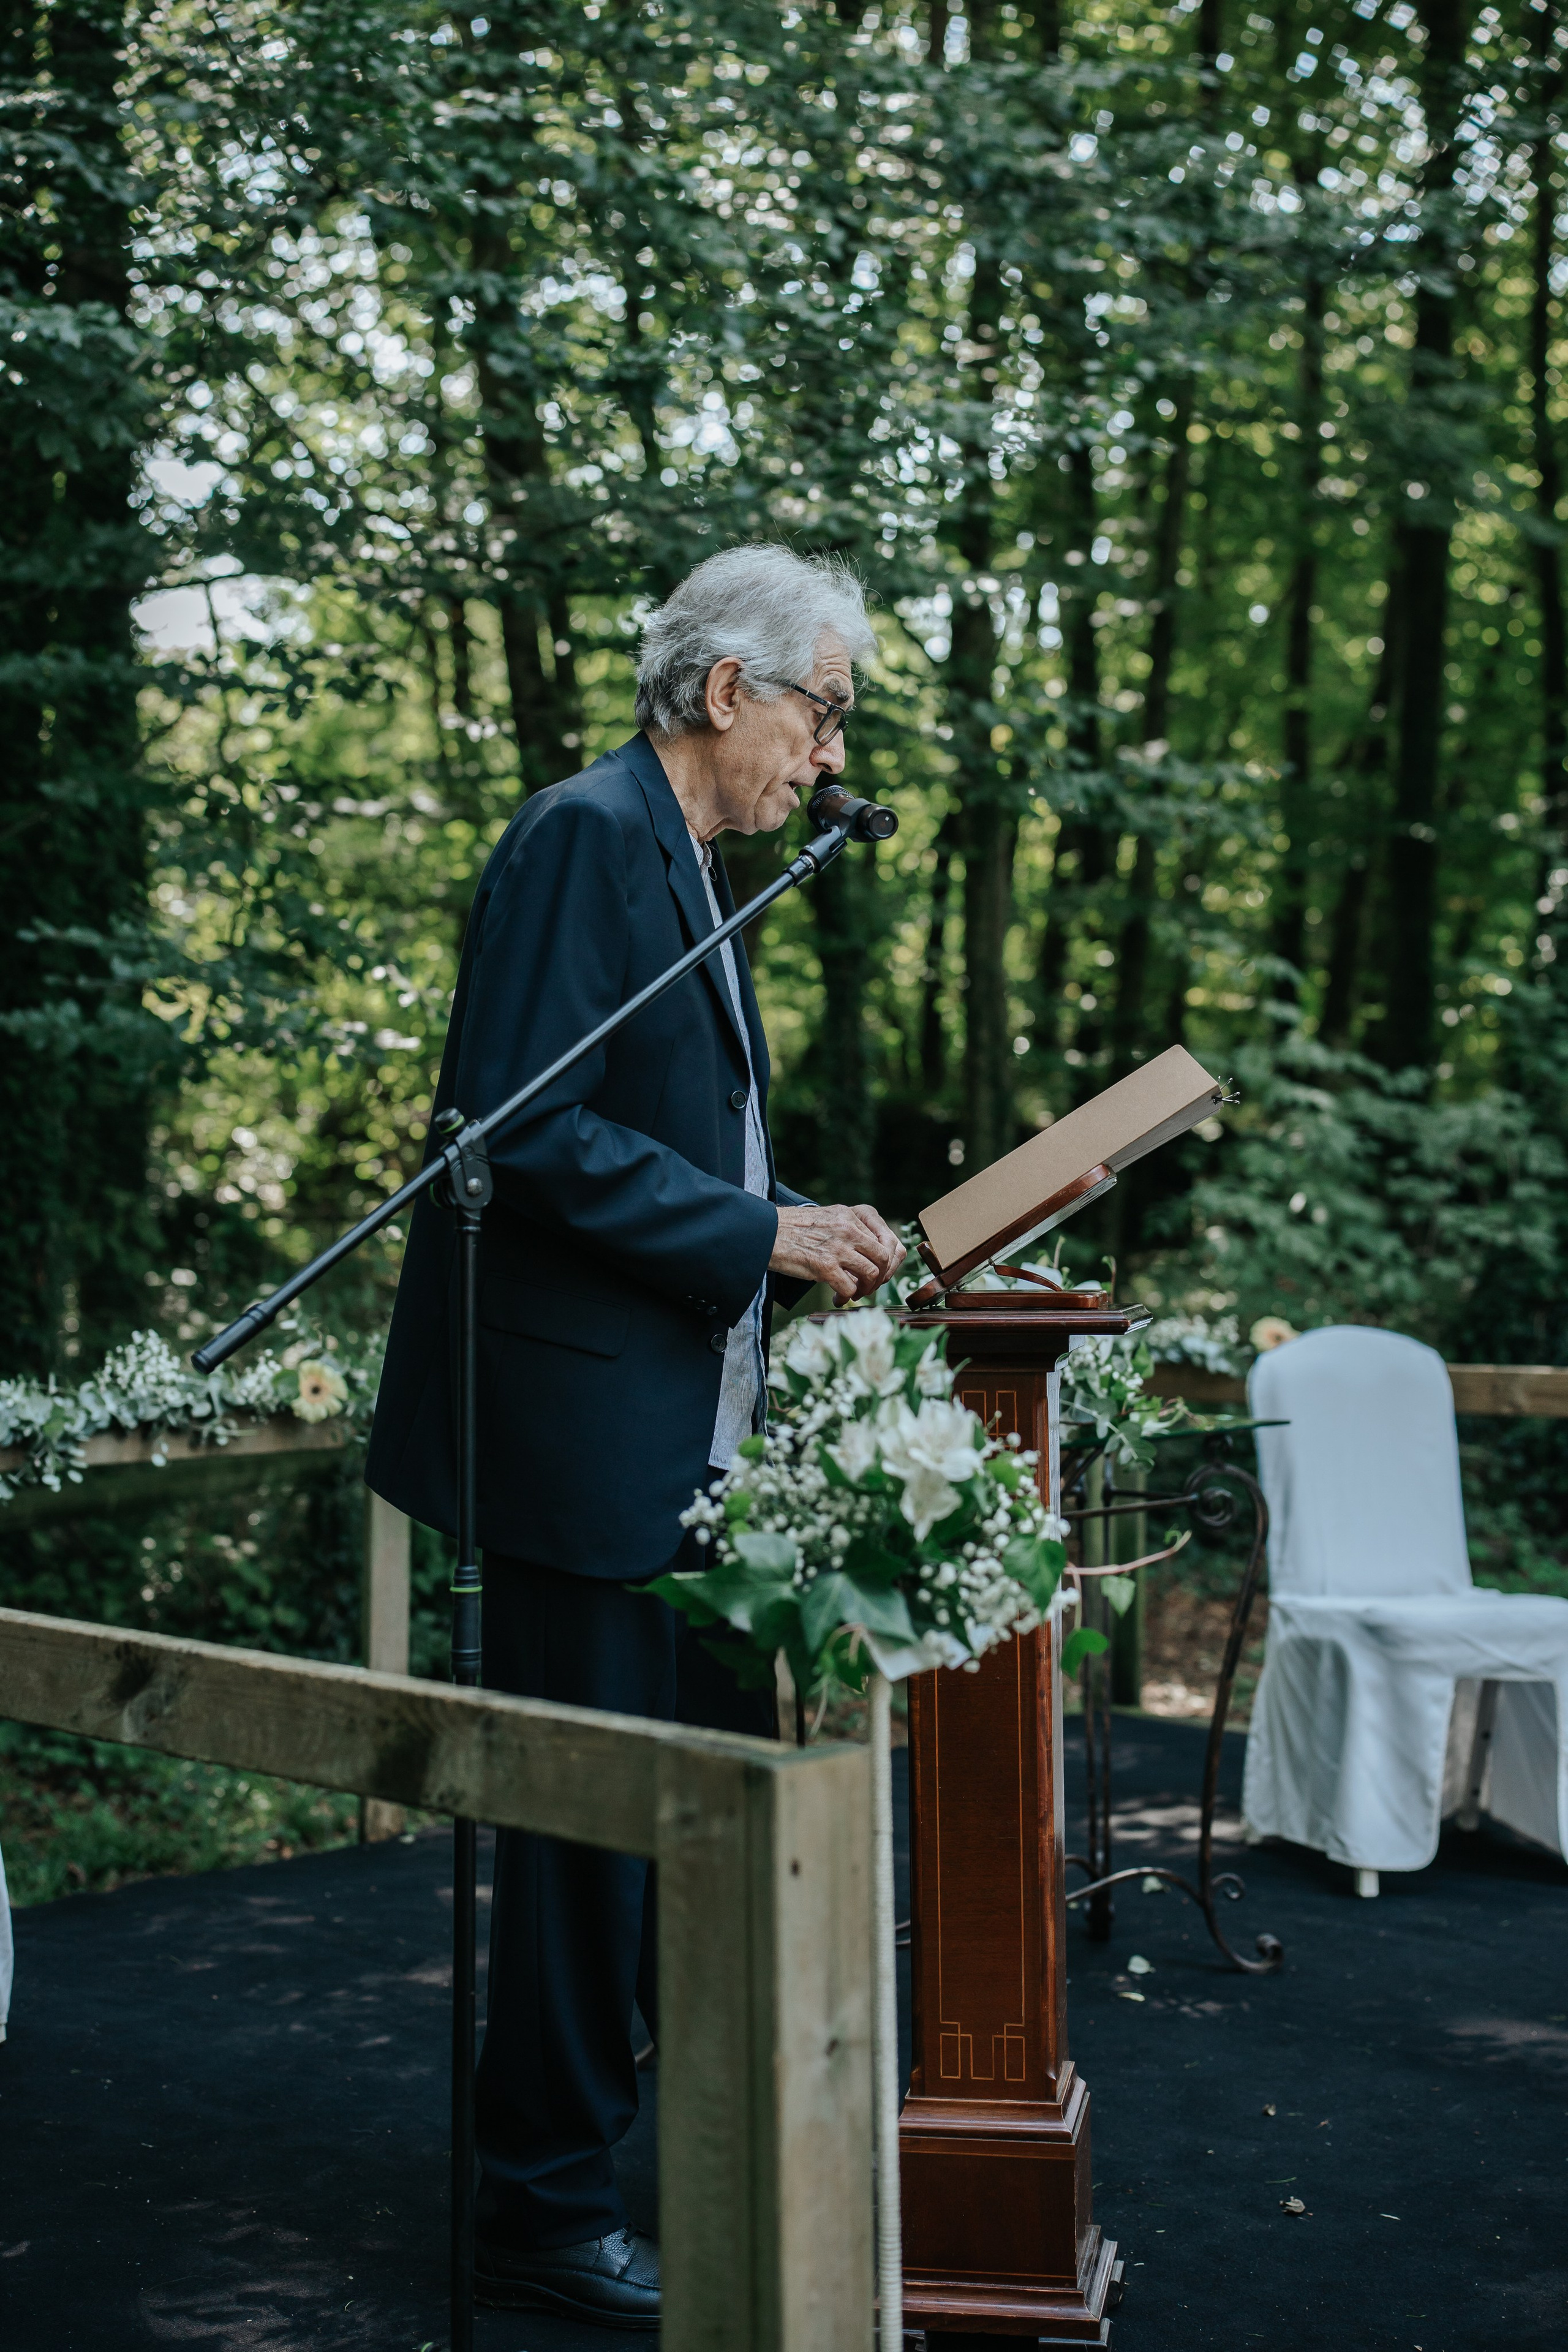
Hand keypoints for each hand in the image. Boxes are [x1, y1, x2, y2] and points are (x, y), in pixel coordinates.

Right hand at [770, 1202, 904, 1302]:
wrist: (766, 1232)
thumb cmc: (796, 1229)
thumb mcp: (830, 1217)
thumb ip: (852, 1229)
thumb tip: (873, 1255)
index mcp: (853, 1215)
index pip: (889, 1240)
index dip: (890, 1262)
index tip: (879, 1272)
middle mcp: (849, 1228)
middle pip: (885, 1258)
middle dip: (881, 1277)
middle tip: (868, 1286)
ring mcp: (838, 1247)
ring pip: (872, 1273)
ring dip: (866, 1289)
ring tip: (854, 1293)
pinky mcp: (825, 1266)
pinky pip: (850, 1288)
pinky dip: (847, 1298)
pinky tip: (838, 1298)